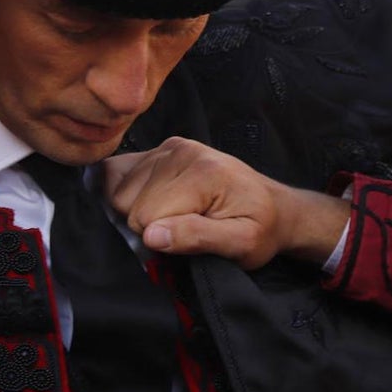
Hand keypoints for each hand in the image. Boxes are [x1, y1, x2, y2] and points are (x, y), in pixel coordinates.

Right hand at [104, 137, 349, 268]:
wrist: (272, 206)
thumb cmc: (260, 228)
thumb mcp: (241, 244)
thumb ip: (197, 238)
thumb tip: (151, 235)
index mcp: (203, 172)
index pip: (147, 217)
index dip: (162, 240)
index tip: (189, 240)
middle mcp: (182, 151)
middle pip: (129, 203)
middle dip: (150, 226)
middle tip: (185, 229)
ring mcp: (170, 147)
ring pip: (119, 190)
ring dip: (139, 210)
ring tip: (175, 215)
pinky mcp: (162, 148)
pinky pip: (119, 171)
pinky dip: (128, 191)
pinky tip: (154, 200)